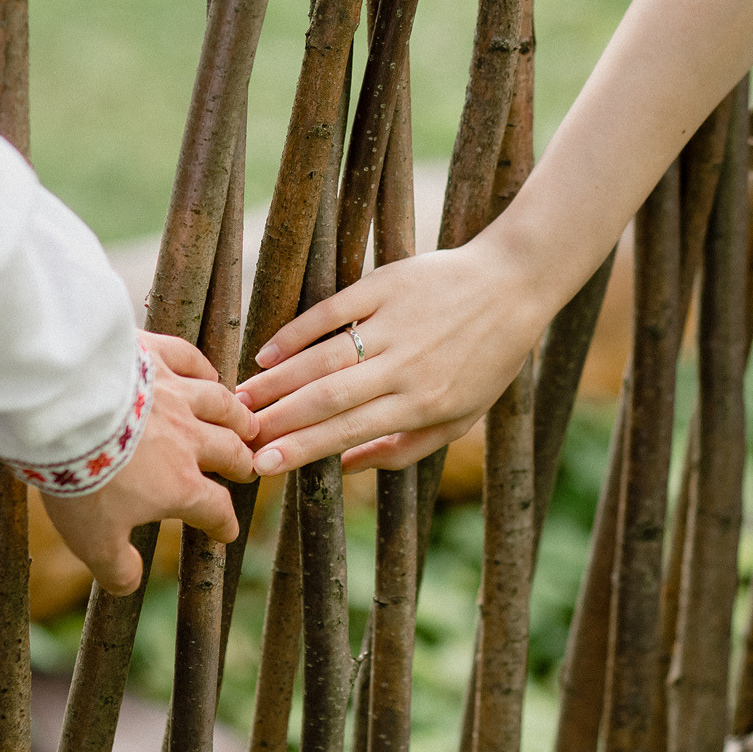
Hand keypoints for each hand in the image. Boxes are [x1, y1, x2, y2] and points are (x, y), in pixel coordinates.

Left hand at [41, 332, 257, 595]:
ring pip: (220, 404)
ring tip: (246, 421)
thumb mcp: (93, 540)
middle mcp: (188, 439)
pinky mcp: (153, 358)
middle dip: (241, 462)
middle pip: (230, 451)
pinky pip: (189, 359)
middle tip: (248, 466)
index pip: (214, 509)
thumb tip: (129, 585)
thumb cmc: (81, 479)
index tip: (227, 532)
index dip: (223, 523)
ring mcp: (174, 394)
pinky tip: (208, 372)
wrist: (65, 411)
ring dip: (237, 416)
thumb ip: (116, 567)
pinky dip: (203, 368)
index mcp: (180, 486)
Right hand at [235, 238, 546, 475]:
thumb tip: (346, 467)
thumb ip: (404, 449)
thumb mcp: (460, 417)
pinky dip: (296, 333)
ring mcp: (394, 323)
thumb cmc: (488, 360)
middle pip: (327, 398)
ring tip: (242, 398)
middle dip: (278, 419)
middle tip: (238, 434)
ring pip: (324, 358)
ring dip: (278, 381)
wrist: (514, 284)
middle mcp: (405, 366)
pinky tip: (266, 354)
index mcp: (423, 403)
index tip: (262, 466)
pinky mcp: (385, 285)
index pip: (349, 431)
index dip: (301, 449)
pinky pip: (332, 312)